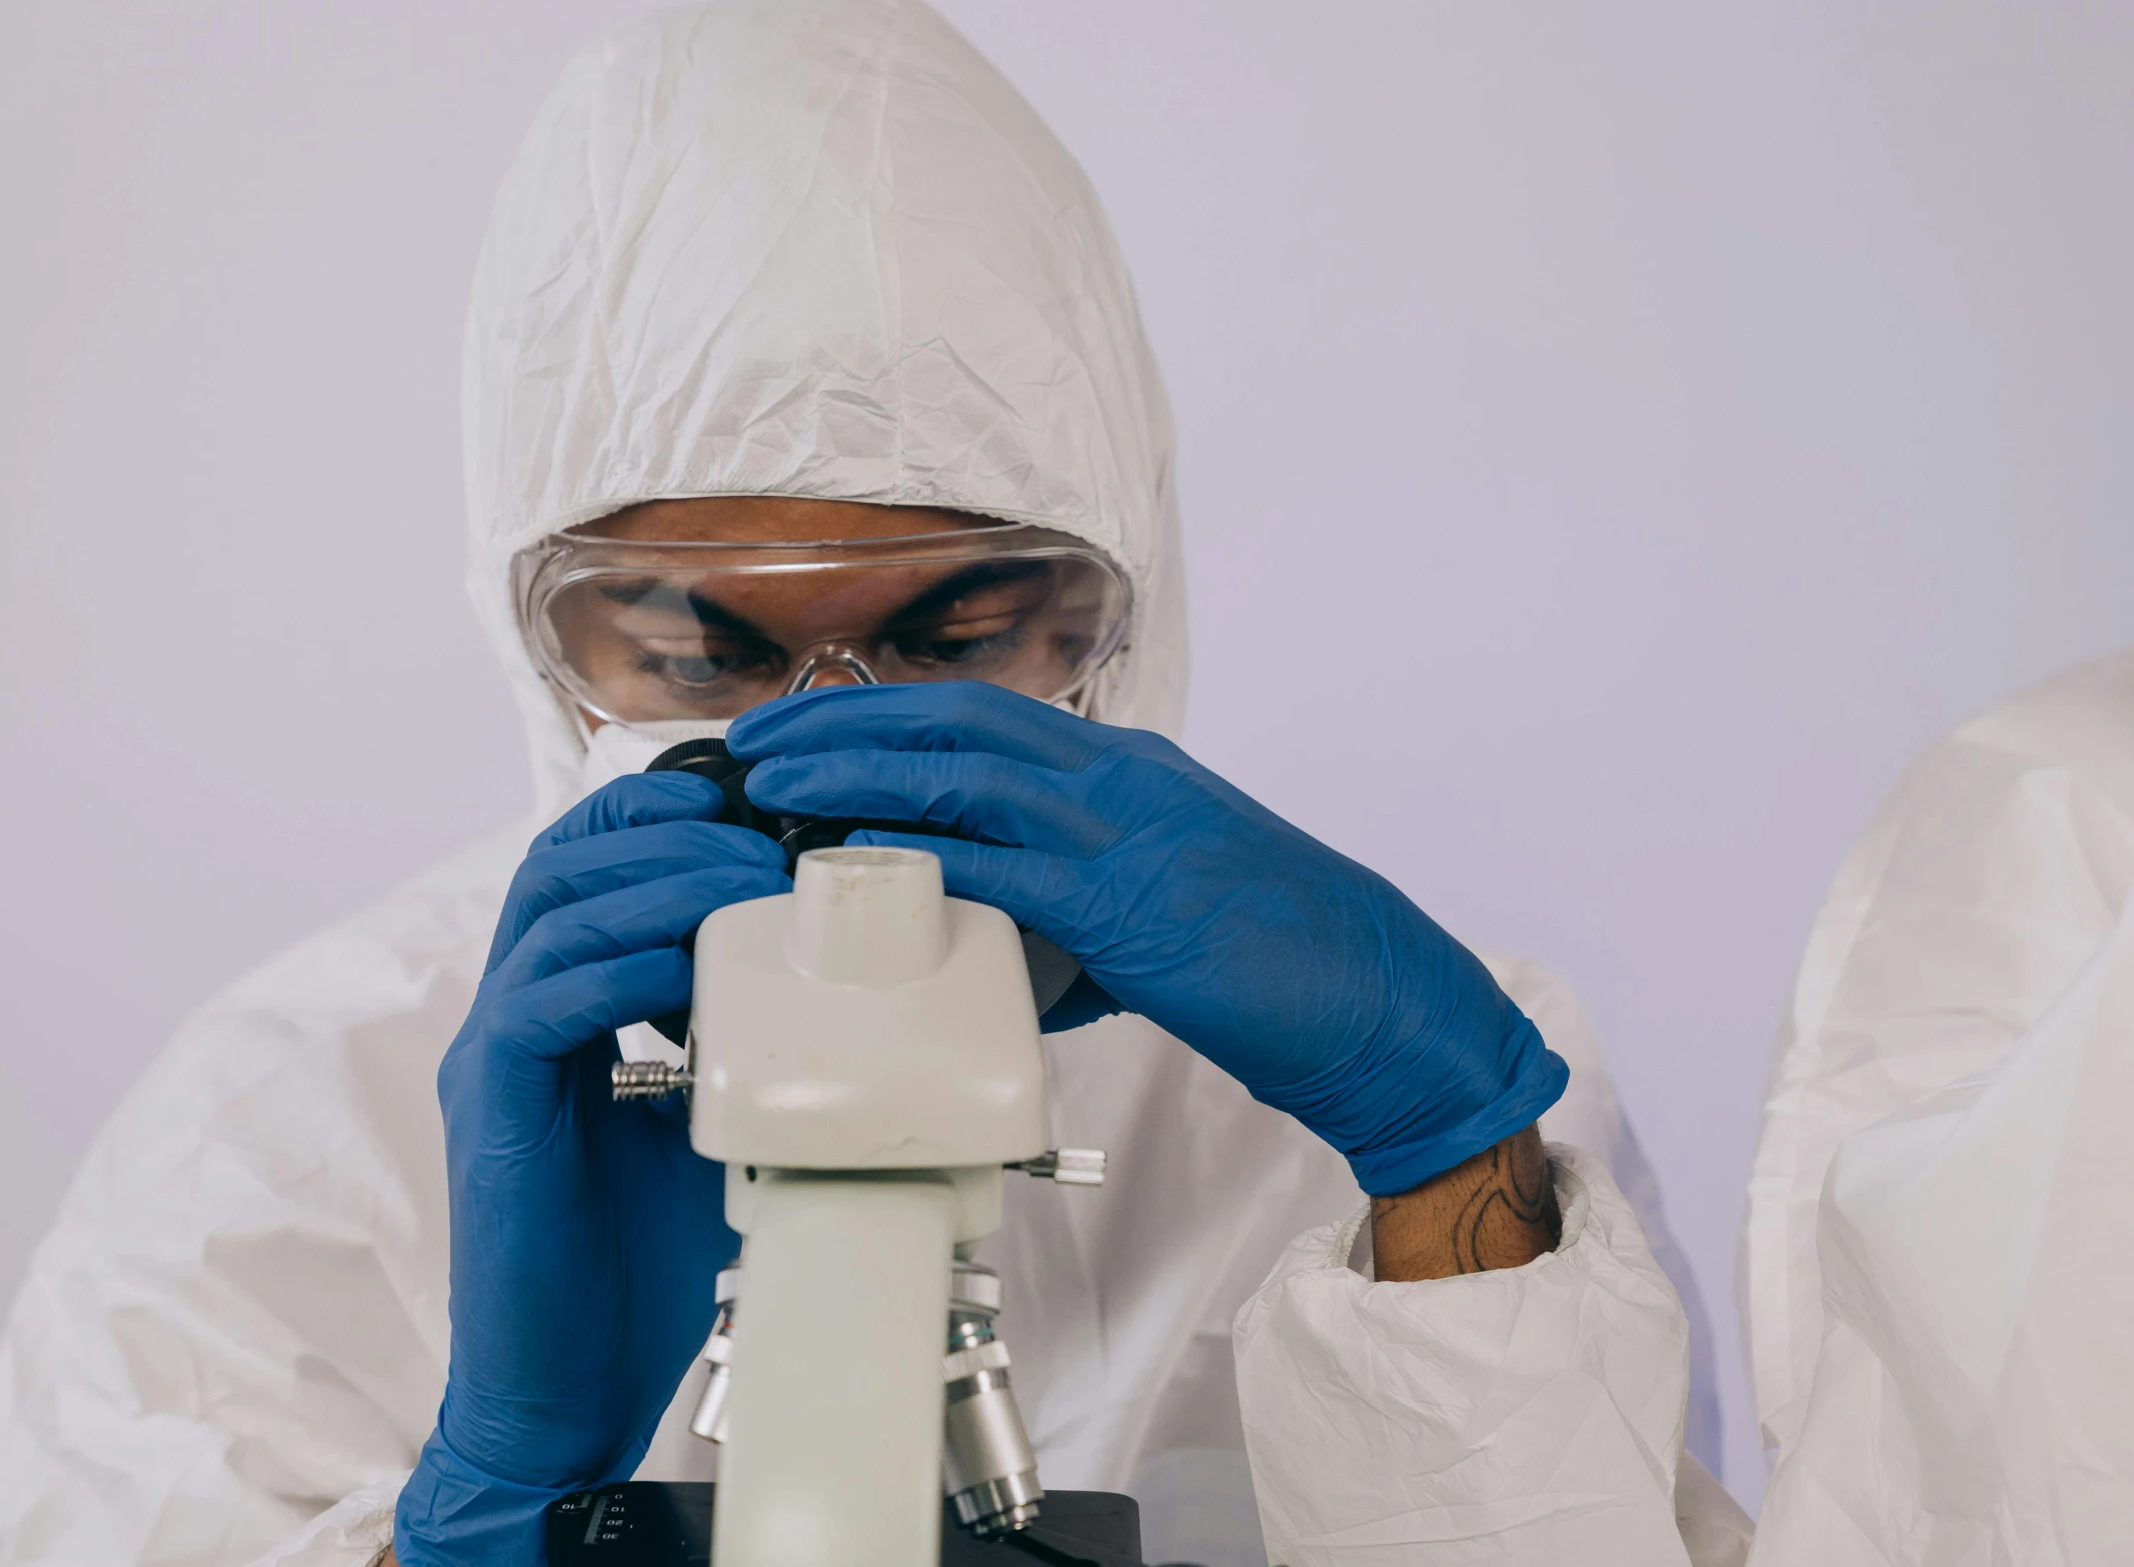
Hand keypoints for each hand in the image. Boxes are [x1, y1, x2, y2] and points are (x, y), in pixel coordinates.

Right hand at [394, 775, 789, 1566]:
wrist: (569, 1394)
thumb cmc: (636, 1269)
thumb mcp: (714, 1129)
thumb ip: (746, 1055)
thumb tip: (846, 1002)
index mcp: (556, 1011)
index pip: (583, 869)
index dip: (650, 817)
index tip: (739, 802)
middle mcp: (512, 1018)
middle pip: (557, 866)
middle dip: (657, 829)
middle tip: (751, 832)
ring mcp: (491, 1060)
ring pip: (550, 917)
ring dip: (651, 881)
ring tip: (737, 877)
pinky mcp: (488, 1112)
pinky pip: (537, 1006)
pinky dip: (613, 970)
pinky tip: (680, 967)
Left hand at [728, 684, 1565, 1196]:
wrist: (1378, 996)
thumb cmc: (1278, 959)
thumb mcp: (1163, 913)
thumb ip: (1074, 920)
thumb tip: (999, 957)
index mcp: (1128, 772)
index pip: (985, 716)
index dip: (885, 713)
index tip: (809, 724)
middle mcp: (1121, 779)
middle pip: (957, 719)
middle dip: (846, 720)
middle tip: (755, 736)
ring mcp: (1127, 833)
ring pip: (968, 770)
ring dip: (859, 767)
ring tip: (775, 777)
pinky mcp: (1131, 904)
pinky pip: (1007, 864)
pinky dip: (926, 853)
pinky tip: (860, 856)